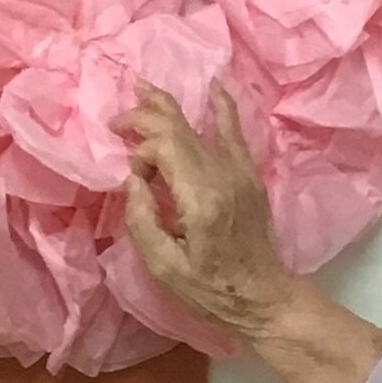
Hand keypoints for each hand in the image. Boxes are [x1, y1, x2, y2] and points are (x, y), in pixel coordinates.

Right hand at [121, 85, 296, 344]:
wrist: (263, 296)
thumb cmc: (210, 290)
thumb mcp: (163, 267)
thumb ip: (142, 220)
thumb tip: (133, 179)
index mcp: (201, 200)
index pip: (164, 148)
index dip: (141, 153)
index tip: (134, 178)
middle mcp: (224, 176)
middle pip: (179, 129)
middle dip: (145, 117)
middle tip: (118, 120)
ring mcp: (241, 171)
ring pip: (201, 124)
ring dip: (170, 106)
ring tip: (144, 88)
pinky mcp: (250, 174)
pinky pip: (234, 130)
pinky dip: (221, 106)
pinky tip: (213, 86)